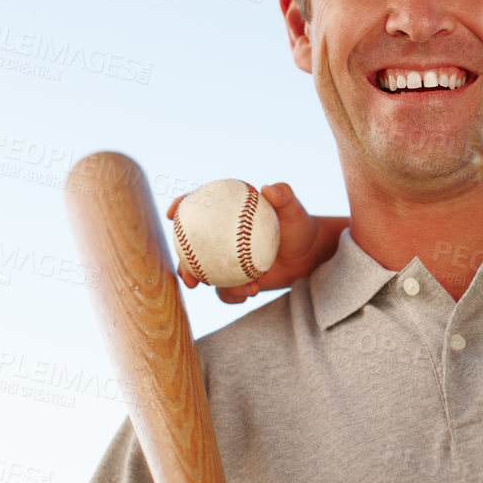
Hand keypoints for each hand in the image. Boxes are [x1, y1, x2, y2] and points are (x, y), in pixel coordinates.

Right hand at [166, 183, 346, 302]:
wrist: (309, 255)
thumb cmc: (299, 226)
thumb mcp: (294, 211)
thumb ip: (283, 196)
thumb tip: (267, 188)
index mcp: (226, 214)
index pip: (196, 208)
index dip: (179, 207)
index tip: (173, 213)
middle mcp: (220, 238)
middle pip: (191, 250)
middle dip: (183, 265)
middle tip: (189, 276)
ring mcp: (226, 260)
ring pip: (206, 275)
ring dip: (216, 286)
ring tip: (240, 289)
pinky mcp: (235, 279)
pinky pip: (227, 291)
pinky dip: (235, 295)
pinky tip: (250, 292)